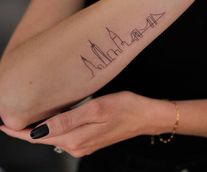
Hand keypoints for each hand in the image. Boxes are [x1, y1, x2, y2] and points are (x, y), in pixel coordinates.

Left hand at [0, 91, 172, 156]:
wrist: (145, 116)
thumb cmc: (125, 108)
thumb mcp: (96, 109)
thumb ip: (68, 121)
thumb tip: (40, 131)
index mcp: (76, 138)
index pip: (38, 137)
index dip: (18, 131)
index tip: (4, 123)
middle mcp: (77, 144)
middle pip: (44, 138)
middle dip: (25, 130)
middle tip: (11, 117)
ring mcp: (84, 143)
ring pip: (54, 136)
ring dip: (39, 129)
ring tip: (27, 117)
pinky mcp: (91, 138)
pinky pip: (65, 135)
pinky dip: (53, 128)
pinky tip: (52, 120)